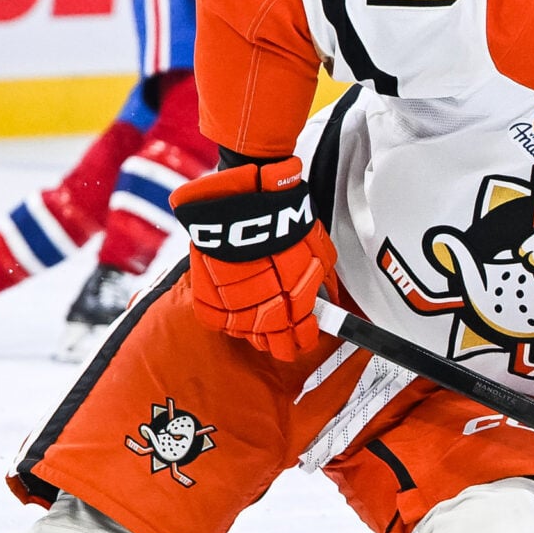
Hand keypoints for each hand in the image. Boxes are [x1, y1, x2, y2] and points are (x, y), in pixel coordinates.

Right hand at [170, 157, 336, 362]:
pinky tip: (234, 318)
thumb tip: (327, 302)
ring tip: (260, 328)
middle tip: (283, 342)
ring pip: (243, 330)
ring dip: (253, 332)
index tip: (305, 337)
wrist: (247, 191)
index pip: (299, 331)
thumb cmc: (283, 215)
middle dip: (280, 341)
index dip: (303, 338)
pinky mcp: (206, 286)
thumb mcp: (319, 249)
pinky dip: (224, 321)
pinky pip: (214, 318)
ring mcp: (232, 294)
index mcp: (293, 292)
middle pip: (271, 334)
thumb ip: (323, 281)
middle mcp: (263, 297)